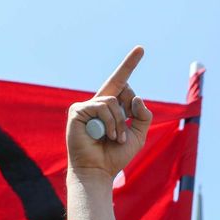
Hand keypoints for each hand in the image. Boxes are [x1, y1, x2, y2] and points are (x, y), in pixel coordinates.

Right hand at [66, 46, 152, 180]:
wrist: (98, 171)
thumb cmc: (115, 155)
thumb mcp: (138, 135)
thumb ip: (142, 115)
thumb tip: (136, 96)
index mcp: (111, 107)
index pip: (122, 83)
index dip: (130, 65)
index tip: (141, 48)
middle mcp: (98, 103)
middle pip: (120, 85)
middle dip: (129, 99)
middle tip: (121, 133)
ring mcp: (86, 106)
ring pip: (113, 101)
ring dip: (119, 123)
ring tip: (114, 139)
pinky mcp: (77, 111)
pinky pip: (102, 107)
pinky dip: (109, 123)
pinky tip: (105, 136)